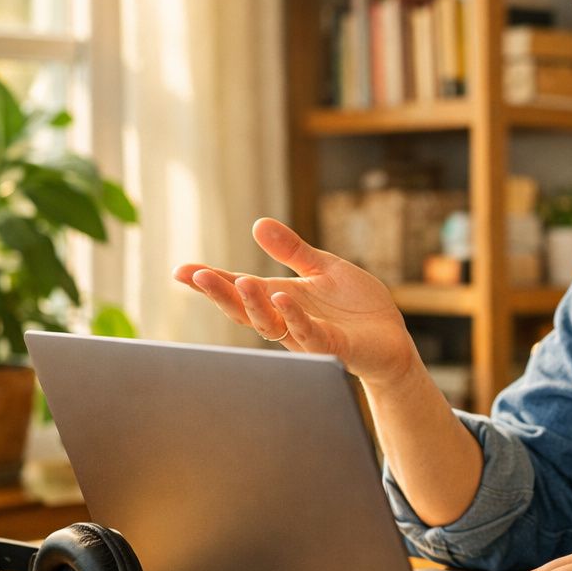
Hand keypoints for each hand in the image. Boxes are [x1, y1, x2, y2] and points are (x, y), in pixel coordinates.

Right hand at [173, 217, 415, 385]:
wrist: (391, 337)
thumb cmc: (354, 306)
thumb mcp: (322, 268)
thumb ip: (292, 251)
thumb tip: (258, 223)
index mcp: (280, 298)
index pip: (239, 289)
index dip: (211, 281)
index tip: (180, 270)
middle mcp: (286, 320)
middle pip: (244, 310)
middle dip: (220, 294)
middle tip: (197, 276)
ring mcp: (307, 335)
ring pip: (270, 325)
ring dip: (254, 305)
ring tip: (241, 281)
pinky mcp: (332, 347)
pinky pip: (308, 334)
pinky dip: (294, 318)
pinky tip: (283, 298)